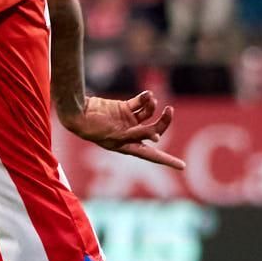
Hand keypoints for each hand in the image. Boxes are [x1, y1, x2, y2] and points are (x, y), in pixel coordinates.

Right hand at [60, 91, 182, 169]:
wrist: (80, 114)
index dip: (167, 160)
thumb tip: (156, 137)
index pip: (152, 155)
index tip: (182, 166)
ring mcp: (128, 121)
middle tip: (169, 111)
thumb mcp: (118, 135)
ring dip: (152, 106)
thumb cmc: (95, 129)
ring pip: (148, 114)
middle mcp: (131, 134)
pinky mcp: (124, 108)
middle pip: (154, 129)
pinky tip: (147, 94)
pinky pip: (140, 103)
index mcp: (129, 146)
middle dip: (163, 121)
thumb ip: (138, 134)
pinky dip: (145, 98)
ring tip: (151, 99)